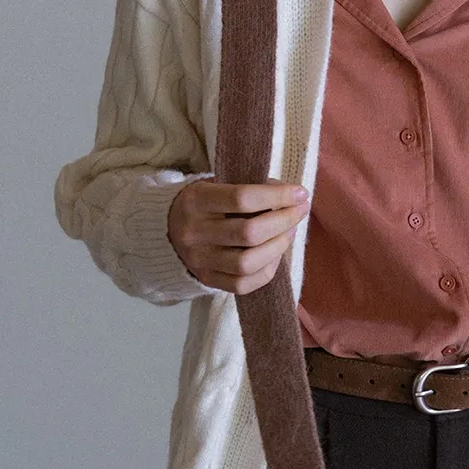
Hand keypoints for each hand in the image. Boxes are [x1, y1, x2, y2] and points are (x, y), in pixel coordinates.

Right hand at [167, 178, 310, 294]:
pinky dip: (268, 269)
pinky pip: (243, 284)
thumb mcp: (219, 183)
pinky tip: (276, 253)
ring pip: (247, 262)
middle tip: (300, 211)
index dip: (277, 196)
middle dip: (284, 221)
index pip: (242, 198)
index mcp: (197, 200)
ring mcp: (199, 260)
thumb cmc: (206, 201)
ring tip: (290, 232)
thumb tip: (291, 195)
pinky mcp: (206, 280)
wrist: (168, 228)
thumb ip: (253, 187)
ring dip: (278, 246)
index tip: (300, 193)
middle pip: (249, 233)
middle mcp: (194, 232)